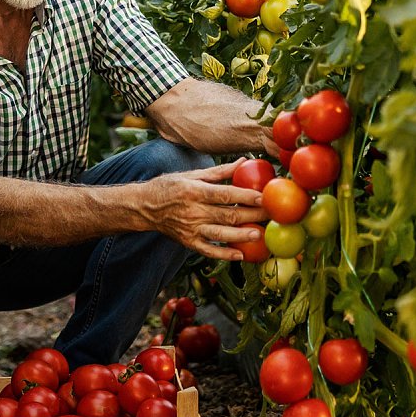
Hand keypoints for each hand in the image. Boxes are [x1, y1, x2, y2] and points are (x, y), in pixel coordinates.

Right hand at [139, 160, 269, 260]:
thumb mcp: (191, 175)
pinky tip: (240, 254)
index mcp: (194, 191)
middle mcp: (193, 211)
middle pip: (228, 214)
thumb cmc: (168, 187)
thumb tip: (242, 162)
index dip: (246, 196)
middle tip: (271, 215)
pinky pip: (208, 250)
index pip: (225, 194)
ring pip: (220, 233)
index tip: (265, 196)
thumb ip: (218, 172)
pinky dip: (224, 254)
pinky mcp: (188, 242)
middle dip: (252, 215)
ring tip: (258, 234)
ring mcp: (190, 228)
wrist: (144, 207)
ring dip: (241, 235)